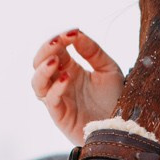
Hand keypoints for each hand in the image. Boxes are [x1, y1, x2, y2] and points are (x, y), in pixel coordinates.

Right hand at [31, 28, 124, 145]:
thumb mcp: (108, 69)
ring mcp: (58, 99)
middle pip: (39, 63)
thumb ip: (92, 51)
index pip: (55, 50)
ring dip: (42, 70)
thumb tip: (75, 33)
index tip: (71, 33)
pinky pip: (50, 100)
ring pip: (37, 83)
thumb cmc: (116, 99)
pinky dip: (55, 88)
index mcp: (70, 69)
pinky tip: (66, 78)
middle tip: (57, 42)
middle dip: (45, 50)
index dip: (59, 39)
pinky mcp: (60, 115)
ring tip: (55, 60)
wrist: (122, 126)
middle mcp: (60, 83)